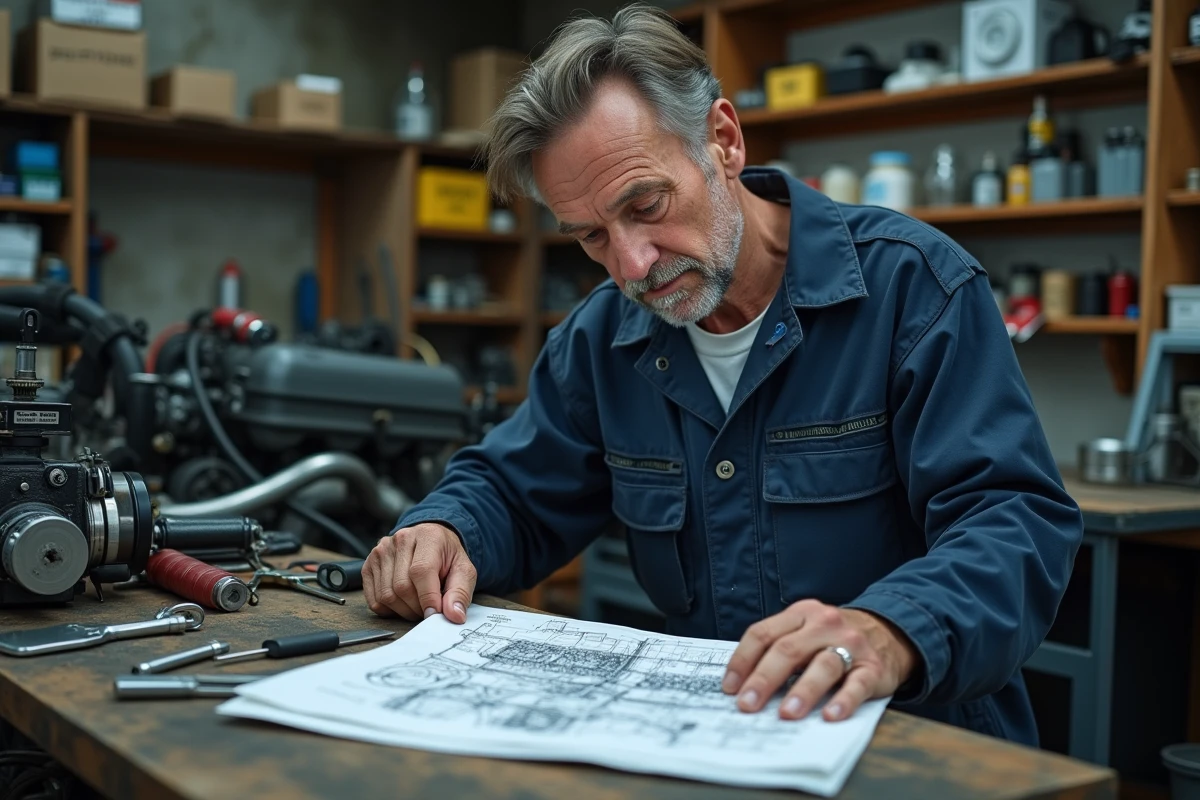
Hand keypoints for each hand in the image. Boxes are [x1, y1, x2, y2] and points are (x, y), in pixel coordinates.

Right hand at [362, 523, 476, 623]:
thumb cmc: (447, 557)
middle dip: (417, 607)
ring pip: (386, 596)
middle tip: (429, 609)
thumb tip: (454, 615)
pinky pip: (374, 600)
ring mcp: (381, 551)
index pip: (421, 571)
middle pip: (401, 587)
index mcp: (428, 536)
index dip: (428, 598)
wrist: (431, 542)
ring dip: (404, 611)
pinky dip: (389, 610)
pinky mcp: (369, 565)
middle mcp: (400, 539)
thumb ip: (460, 592)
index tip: (435, 614)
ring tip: (418, 605)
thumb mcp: (464, 571)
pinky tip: (402, 603)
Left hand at [721, 600, 916, 721]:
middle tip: (748, 705)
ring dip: (803, 690)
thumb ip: (778, 648)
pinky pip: (857, 684)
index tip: (729, 688)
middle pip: (787, 650)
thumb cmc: (834, 638)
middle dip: (764, 679)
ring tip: (787, 713)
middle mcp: (824, 624)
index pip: (762, 634)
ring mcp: (850, 644)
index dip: (742, 661)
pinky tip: (830, 716)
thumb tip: (743, 687)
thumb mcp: (805, 631)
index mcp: (800, 613)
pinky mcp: (872, 667)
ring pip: (822, 665)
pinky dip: (844, 700)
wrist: (889, 632)